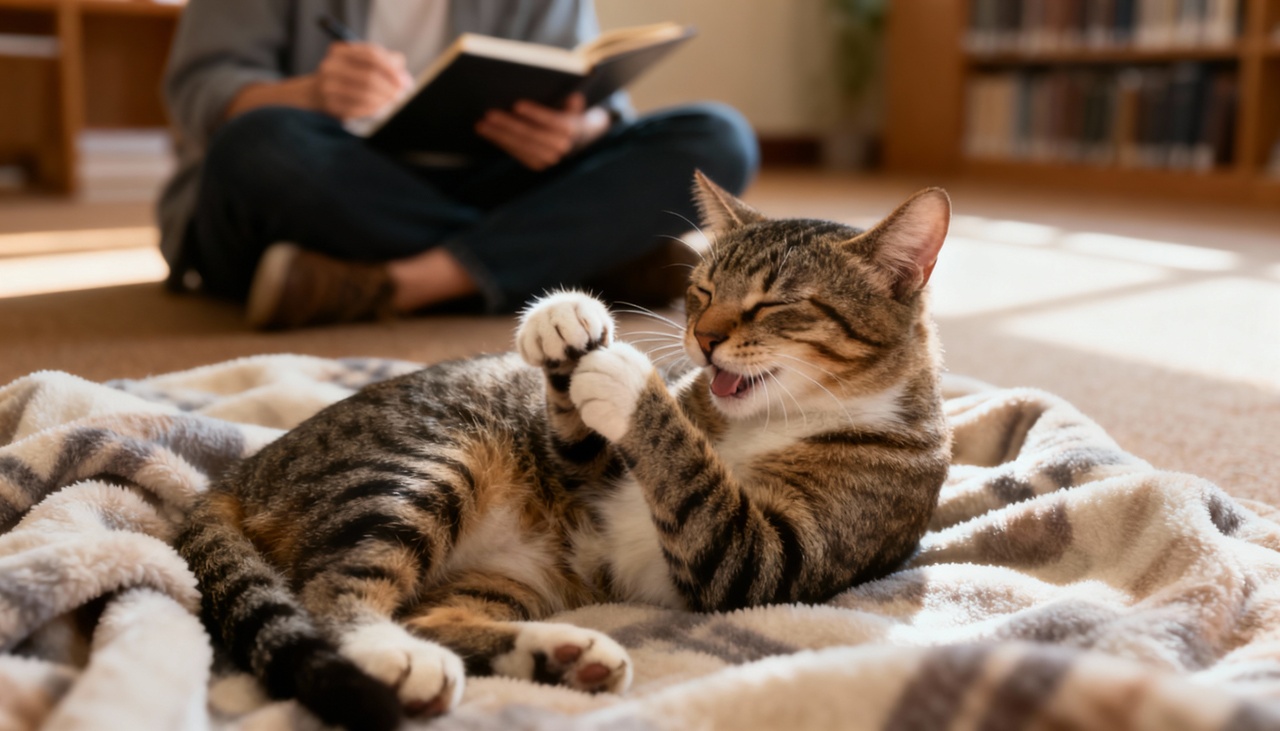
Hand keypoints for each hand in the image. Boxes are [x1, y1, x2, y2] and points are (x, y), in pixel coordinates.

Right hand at [315, 42, 412, 119]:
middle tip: (401, 96)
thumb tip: (405, 78)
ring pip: (365, 95)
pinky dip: (373, 110)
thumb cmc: (348, 75)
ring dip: (384, 101)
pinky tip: (379, 109)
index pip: (371, 55)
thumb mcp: (363, 62)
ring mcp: (328, 85)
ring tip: (392, 103)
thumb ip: (387, 62)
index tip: (404, 82)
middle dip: (390, 88)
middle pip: (369, 76)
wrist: (315, 92)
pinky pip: (358, 108)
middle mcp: (331, 66)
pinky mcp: (330, 103)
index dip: (391, 69)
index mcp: (340, 50)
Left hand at [475, 93, 611, 170]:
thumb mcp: (575, 103)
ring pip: (520, 145)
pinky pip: (515, 152)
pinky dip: (499, 141)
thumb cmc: (570, 111)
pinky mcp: (536, 164)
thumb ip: (573, 100)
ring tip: (481, 123)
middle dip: (508, 124)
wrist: (580, 137)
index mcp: (571, 129)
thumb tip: (572, 96)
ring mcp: (548, 159)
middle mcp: (560, 147)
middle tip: (489, 113)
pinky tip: (486, 131)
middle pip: (530, 134)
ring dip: (498, 134)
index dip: (534, 113)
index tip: (517, 105)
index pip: (551, 121)